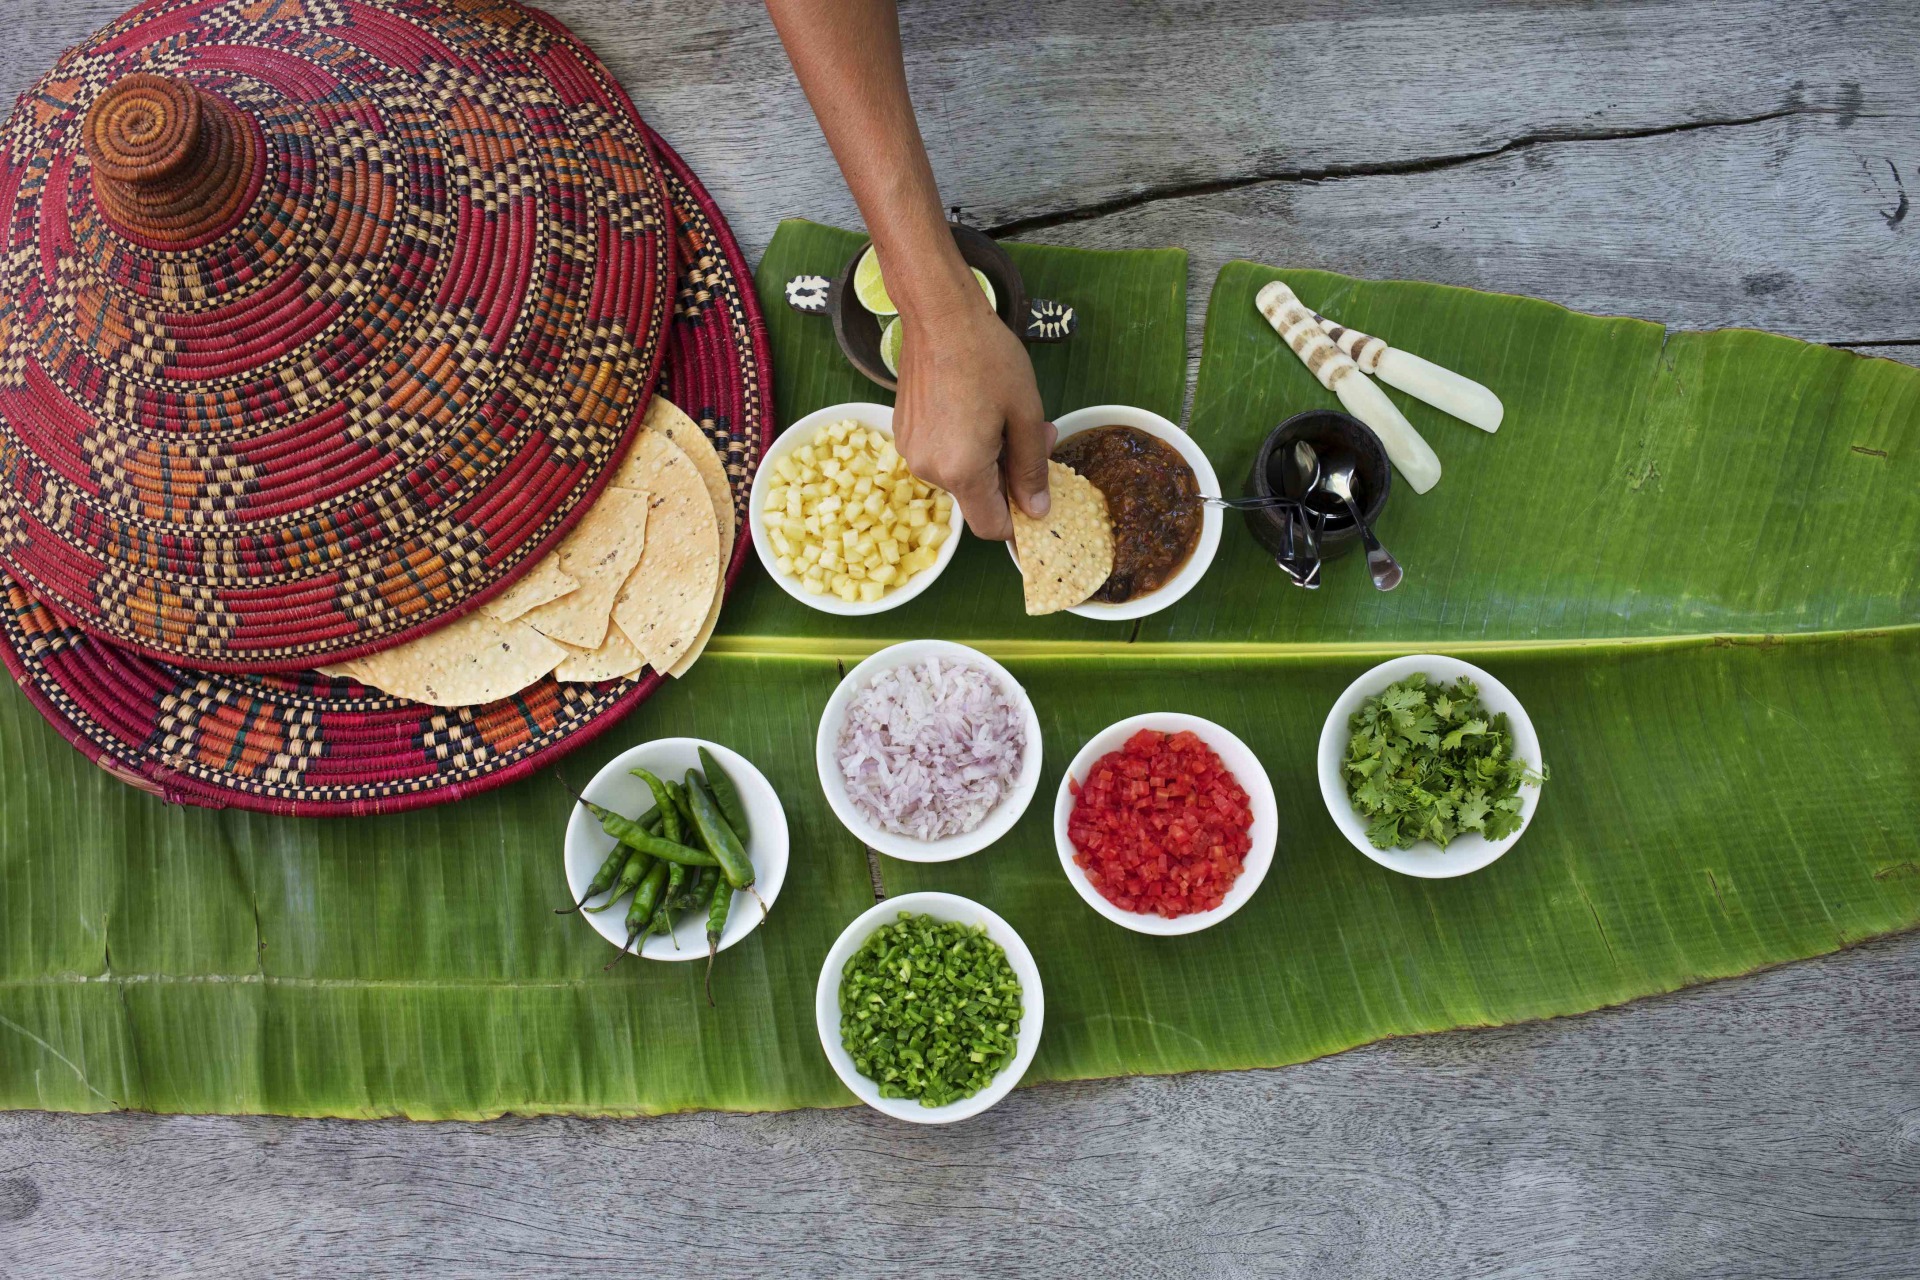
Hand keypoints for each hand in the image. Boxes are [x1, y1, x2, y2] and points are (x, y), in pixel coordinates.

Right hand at [892, 299, 1052, 540]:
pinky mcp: (904, 433)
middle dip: (1009, 476)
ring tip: (1004, 414)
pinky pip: (942, 454)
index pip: (990, 526)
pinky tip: (975, 408)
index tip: (1037, 498)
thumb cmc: (988, 358)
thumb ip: (1032, 468)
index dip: (1017, 521)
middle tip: (1036, 434)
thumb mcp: (1025, 413)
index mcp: (961, 470)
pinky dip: (964, 444)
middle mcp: (929, 469)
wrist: (939, 315)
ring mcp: (911, 451)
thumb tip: (1037, 511)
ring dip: (988, 457)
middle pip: (977, 498)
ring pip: (960, 475)